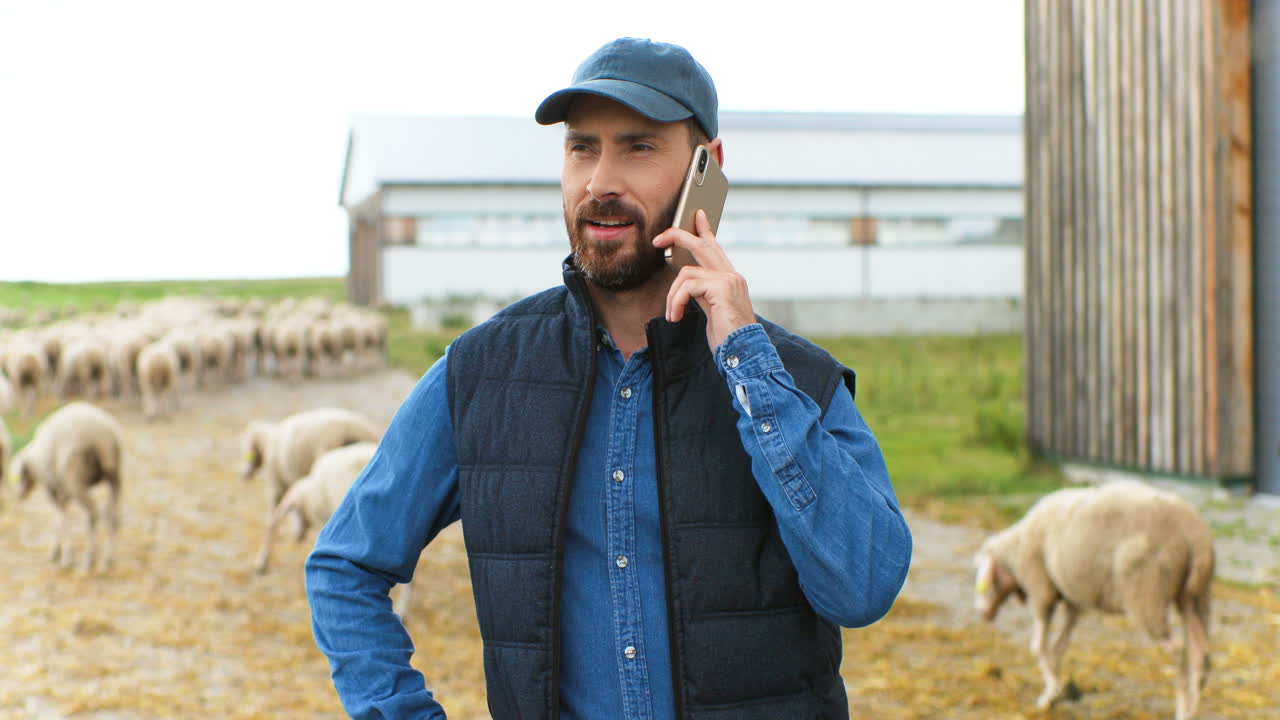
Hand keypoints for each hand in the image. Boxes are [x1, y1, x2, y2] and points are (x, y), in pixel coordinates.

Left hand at [653, 209, 755, 350]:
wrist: (743, 351)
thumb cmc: (728, 336)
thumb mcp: (713, 310)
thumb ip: (703, 293)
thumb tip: (685, 284)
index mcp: (730, 279)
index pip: (716, 248)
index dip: (706, 230)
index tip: (698, 215)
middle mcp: (732, 275)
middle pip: (702, 245)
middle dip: (678, 236)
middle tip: (658, 240)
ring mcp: (728, 280)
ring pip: (686, 272)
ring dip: (673, 296)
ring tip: (673, 314)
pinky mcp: (721, 288)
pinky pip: (687, 286)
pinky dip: (676, 301)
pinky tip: (677, 317)